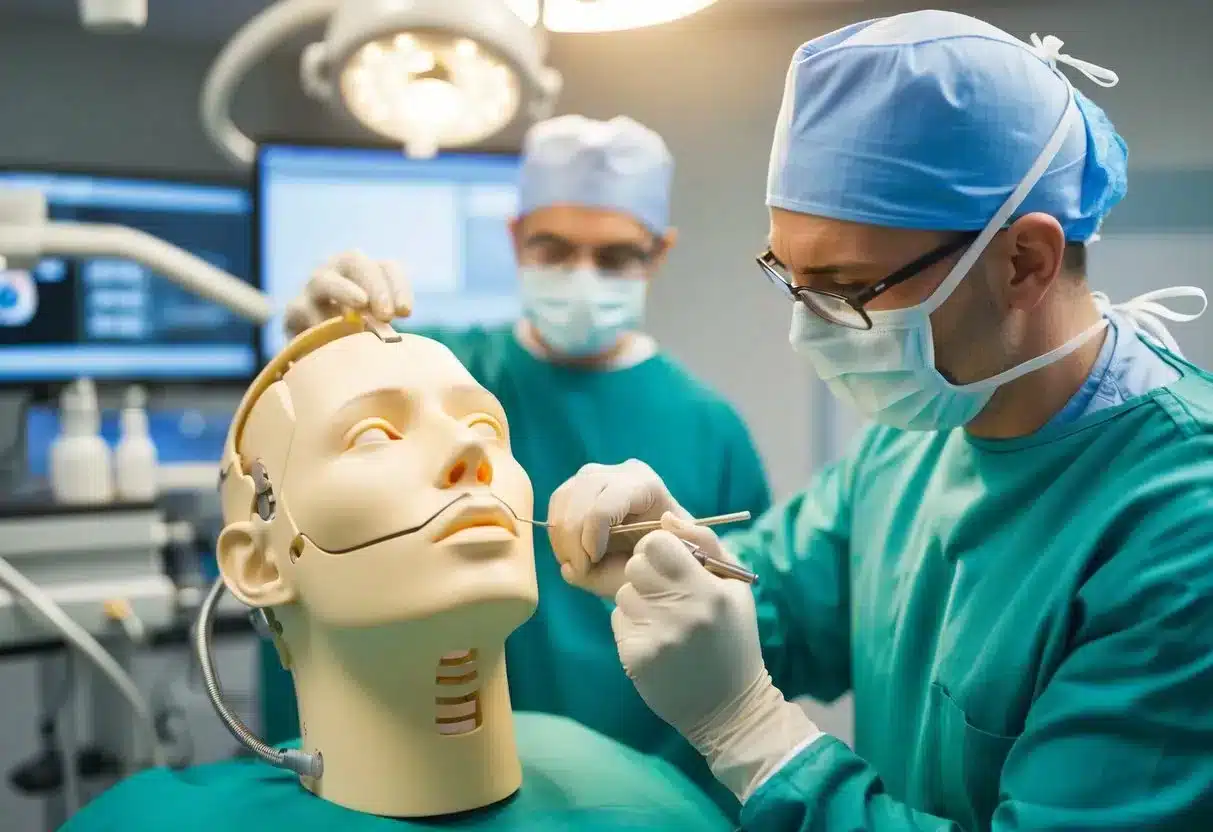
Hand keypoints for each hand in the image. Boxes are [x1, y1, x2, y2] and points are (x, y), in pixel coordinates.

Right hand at [283, 251, 412, 338]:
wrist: (319, 354)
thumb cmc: (359, 339)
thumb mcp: (378, 329)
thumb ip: (385, 324)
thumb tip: (393, 336)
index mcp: (366, 275)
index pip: (386, 267)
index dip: (398, 285)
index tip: (405, 313)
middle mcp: (338, 272)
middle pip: (354, 260)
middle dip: (373, 284)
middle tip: (386, 315)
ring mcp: (313, 289)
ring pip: (323, 280)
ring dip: (343, 290)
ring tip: (360, 305)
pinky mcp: (294, 311)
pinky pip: (302, 309)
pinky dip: (317, 321)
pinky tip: (331, 336)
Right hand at [546, 460, 691, 597]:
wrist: (662, 540)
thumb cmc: (664, 551)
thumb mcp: (655, 562)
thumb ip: (618, 570)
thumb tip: (581, 566)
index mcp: (645, 485)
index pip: (604, 507)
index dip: (590, 538)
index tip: (592, 563)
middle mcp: (620, 472)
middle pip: (580, 499)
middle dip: (572, 539)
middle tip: (579, 569)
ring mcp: (599, 473)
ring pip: (564, 498)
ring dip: (561, 536)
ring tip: (573, 562)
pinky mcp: (581, 481)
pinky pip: (557, 501)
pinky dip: (557, 530)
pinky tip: (569, 551)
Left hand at [613, 514, 821, 801]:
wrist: (729, 708)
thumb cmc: (733, 638)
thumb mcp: (735, 588)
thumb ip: (707, 543)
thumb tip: (666, 518)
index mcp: (710, 590)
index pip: (656, 543)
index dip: (660, 549)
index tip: (670, 564)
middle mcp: (683, 611)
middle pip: (635, 565)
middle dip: (647, 574)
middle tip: (666, 594)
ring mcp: (657, 635)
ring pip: (623, 593)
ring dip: (639, 601)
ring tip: (665, 621)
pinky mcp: (636, 656)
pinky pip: (618, 620)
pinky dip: (632, 626)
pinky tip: (656, 641)